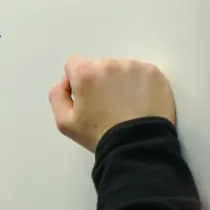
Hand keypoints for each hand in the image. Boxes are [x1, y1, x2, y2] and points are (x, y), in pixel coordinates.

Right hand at [48, 56, 176, 152]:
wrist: (139, 145)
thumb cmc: (102, 135)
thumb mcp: (65, 122)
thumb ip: (56, 96)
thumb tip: (64, 84)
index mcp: (85, 73)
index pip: (74, 63)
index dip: (76, 80)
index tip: (85, 96)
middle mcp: (109, 65)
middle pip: (98, 66)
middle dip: (100, 81)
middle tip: (107, 104)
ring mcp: (133, 67)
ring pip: (120, 69)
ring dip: (120, 82)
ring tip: (125, 105)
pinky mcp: (153, 74)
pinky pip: (141, 73)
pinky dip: (139, 84)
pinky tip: (139, 102)